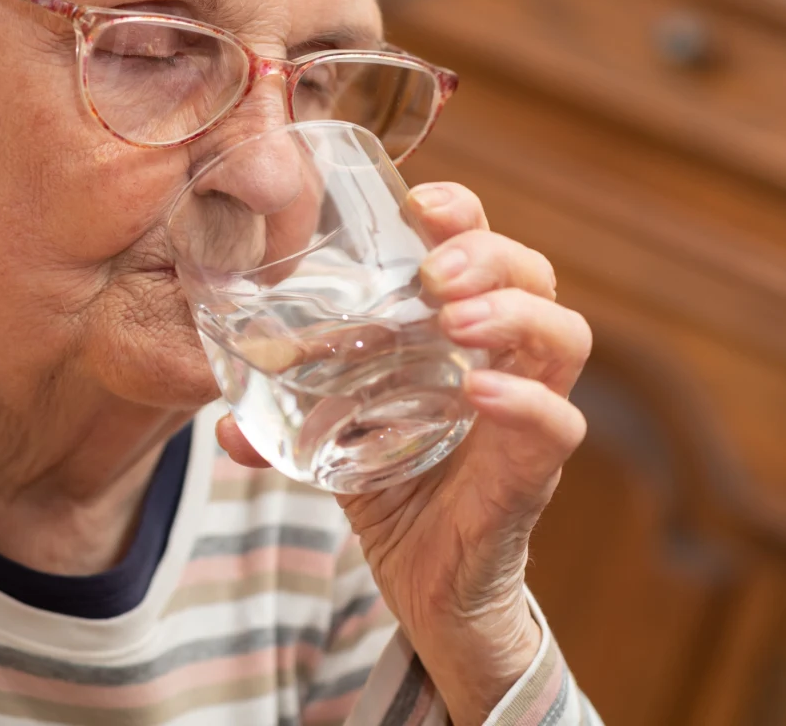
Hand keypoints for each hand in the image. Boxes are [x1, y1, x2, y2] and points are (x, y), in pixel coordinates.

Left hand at [216, 182, 590, 723]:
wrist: (429, 585)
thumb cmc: (393, 487)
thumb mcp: (330, 439)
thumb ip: (280, 421)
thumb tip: (221, 420)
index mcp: (459, 334)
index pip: (480, 249)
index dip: (460, 214)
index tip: (420, 200)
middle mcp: (505, 362)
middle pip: (534, 275)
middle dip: (488, 254)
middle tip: (434, 271)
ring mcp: (527, 414)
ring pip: (563, 336)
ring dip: (512, 313)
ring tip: (455, 317)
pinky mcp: (531, 474)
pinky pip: (557, 425)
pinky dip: (523, 403)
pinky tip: (478, 393)